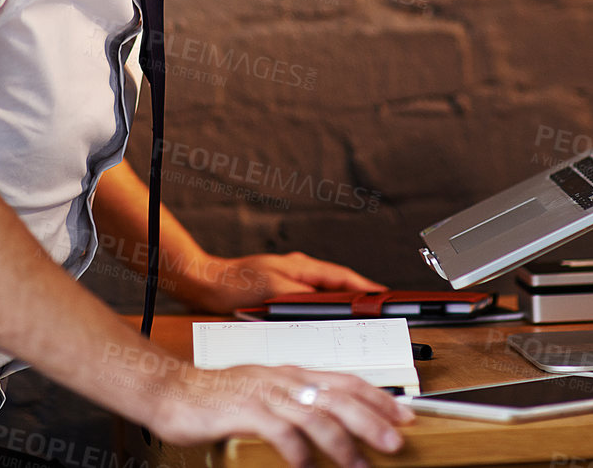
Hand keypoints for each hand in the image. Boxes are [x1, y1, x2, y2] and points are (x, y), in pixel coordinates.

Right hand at [146, 363, 411, 467]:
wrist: (171, 391)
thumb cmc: (216, 397)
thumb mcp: (264, 393)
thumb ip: (294, 403)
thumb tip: (329, 420)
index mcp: (290, 373)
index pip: (345, 380)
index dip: (377, 397)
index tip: (403, 416)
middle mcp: (282, 379)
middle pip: (338, 395)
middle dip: (372, 419)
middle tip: (396, 442)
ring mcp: (264, 393)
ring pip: (315, 413)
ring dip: (343, 440)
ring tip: (360, 464)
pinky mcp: (244, 410)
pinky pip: (279, 431)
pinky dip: (297, 451)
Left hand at [187, 250, 385, 313]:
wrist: (207, 284)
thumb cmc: (236, 283)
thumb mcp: (272, 291)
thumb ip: (301, 297)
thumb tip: (327, 304)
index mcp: (302, 267)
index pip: (342, 277)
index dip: (365, 288)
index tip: (385, 297)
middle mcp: (300, 271)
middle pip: (338, 285)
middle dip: (359, 298)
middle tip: (378, 313)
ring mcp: (292, 281)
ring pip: (325, 294)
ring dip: (341, 306)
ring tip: (359, 321)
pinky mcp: (282, 293)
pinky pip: (311, 303)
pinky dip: (323, 312)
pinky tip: (326, 325)